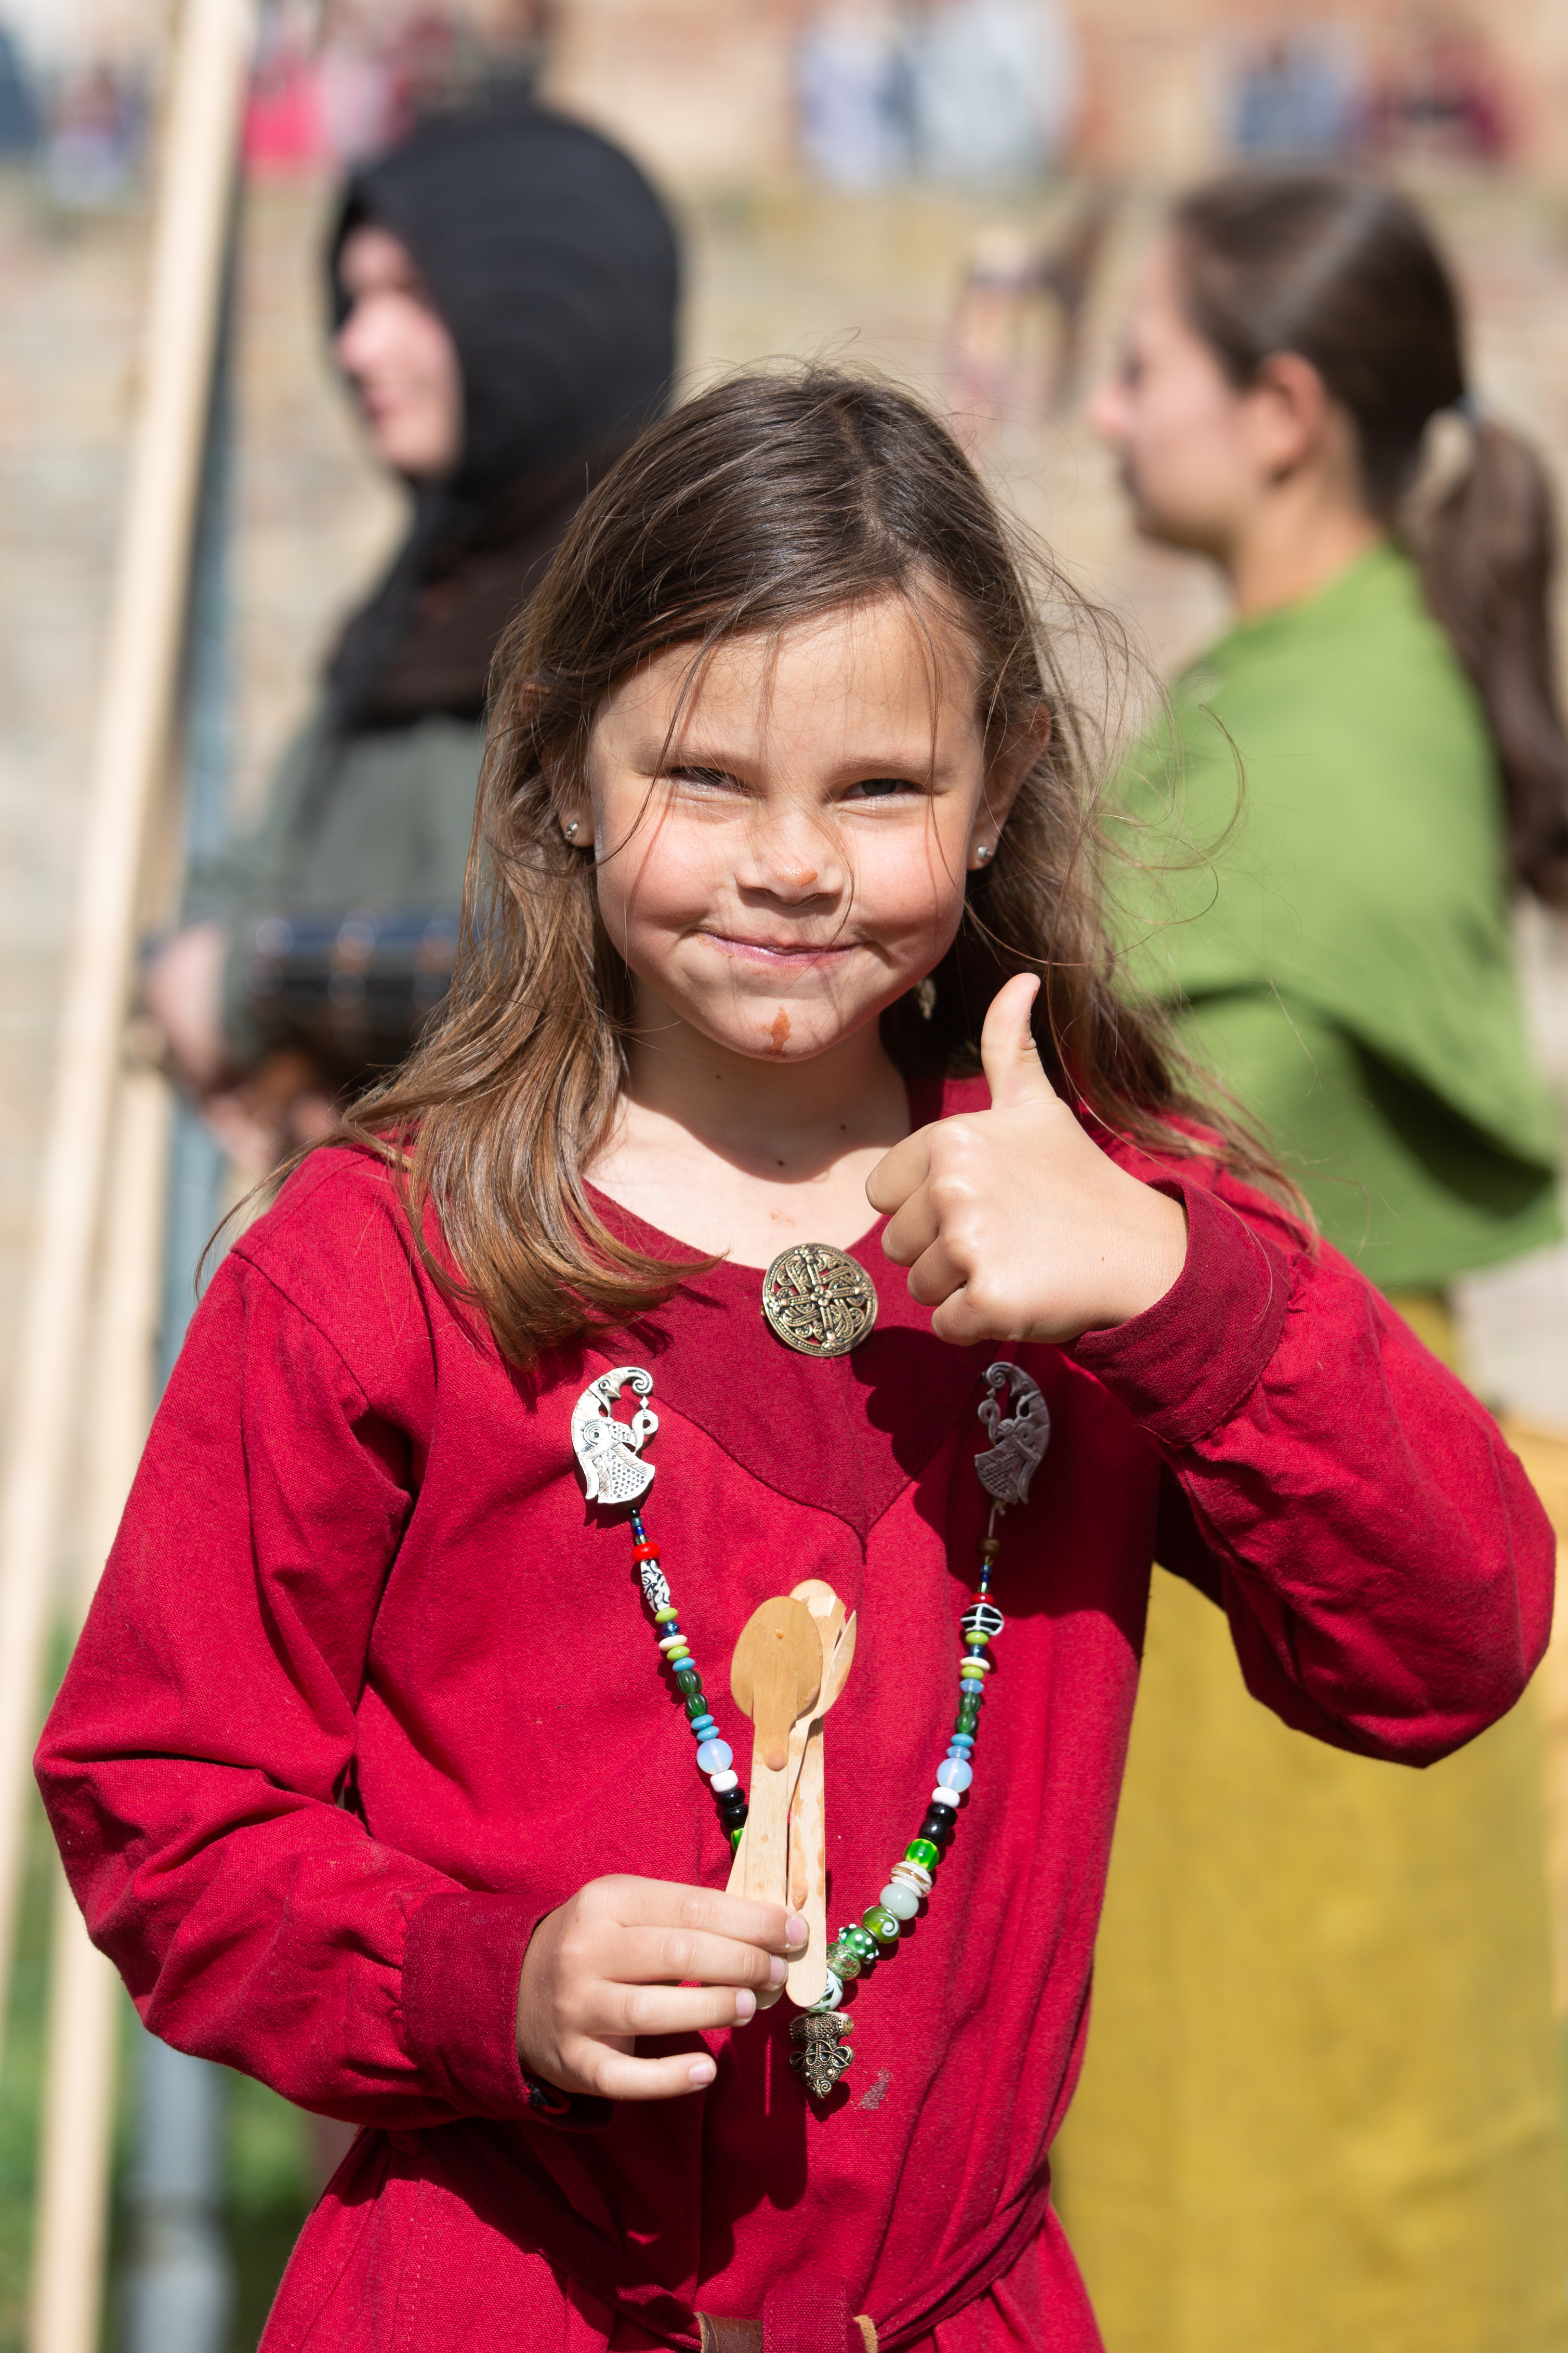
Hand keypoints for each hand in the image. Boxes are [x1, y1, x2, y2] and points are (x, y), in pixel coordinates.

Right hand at [516, 1876, 807, 2100]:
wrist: (512, 1992)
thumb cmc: (597, 1945)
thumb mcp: (628, 1910)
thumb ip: (687, 1916)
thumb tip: (770, 1930)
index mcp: (606, 1902)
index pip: (692, 1906)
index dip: (751, 1921)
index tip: (793, 1932)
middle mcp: (586, 1952)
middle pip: (679, 1953)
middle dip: (743, 1962)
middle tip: (777, 1974)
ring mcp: (577, 2009)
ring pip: (654, 2011)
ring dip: (715, 2008)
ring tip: (751, 2007)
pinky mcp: (574, 2063)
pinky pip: (627, 2078)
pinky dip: (672, 2077)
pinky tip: (707, 2069)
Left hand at [867, 973, 1187, 1344]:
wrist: (1139, 1250)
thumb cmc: (1077, 1178)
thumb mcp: (1037, 1106)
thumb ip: (1010, 1045)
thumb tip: (1021, 977)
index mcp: (950, 1140)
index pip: (884, 1195)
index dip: (927, 1206)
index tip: (984, 1201)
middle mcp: (952, 1188)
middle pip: (897, 1244)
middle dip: (942, 1250)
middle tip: (1004, 1236)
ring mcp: (968, 1245)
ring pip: (918, 1286)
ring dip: (959, 1287)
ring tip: (1014, 1262)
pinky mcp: (986, 1300)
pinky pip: (944, 1325)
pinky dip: (976, 1322)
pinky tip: (1020, 1294)